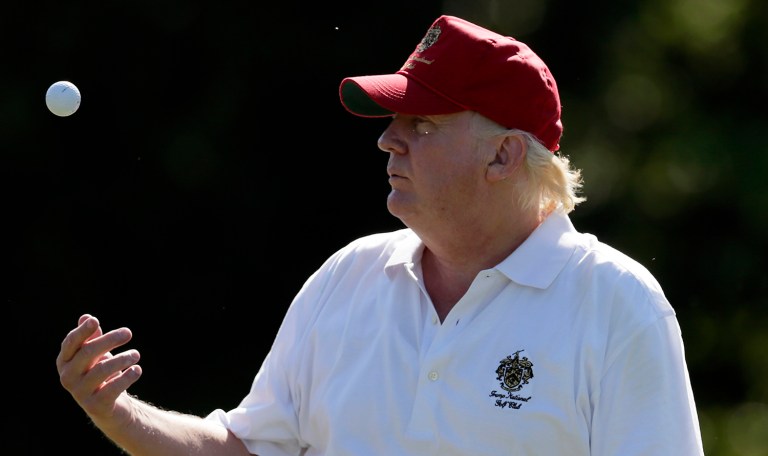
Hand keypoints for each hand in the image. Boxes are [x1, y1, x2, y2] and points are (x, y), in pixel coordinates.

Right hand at [56, 314, 141, 428]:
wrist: (108, 406)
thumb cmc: (100, 372)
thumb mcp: (96, 353)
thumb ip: (91, 337)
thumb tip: (86, 317)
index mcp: (65, 361)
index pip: (71, 343)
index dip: (82, 331)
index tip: (95, 320)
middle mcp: (67, 377)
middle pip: (88, 352)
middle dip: (109, 339)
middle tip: (128, 333)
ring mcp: (80, 393)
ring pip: (102, 369)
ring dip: (122, 358)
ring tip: (136, 354)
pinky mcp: (95, 406)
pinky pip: (112, 388)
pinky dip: (127, 377)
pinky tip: (137, 370)